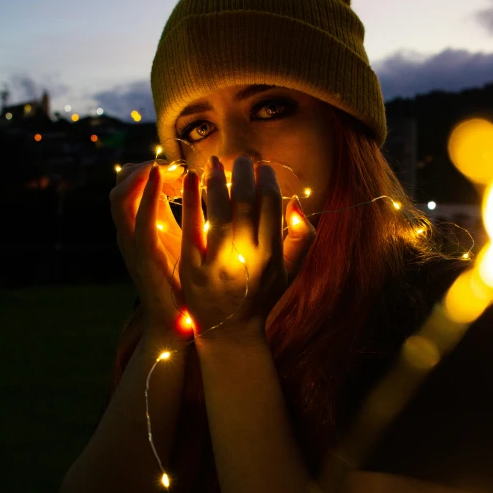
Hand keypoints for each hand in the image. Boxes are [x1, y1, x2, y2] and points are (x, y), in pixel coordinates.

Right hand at [110, 160, 190, 337]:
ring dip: (141, 175)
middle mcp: (128, 234)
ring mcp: (131, 246)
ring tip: (165, 166)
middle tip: (172, 163)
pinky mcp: (143, 257)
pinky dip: (148, 194)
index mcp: (136, 230)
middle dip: (142, 167)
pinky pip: (138, 219)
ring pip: (120, 197)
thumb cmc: (183, 283)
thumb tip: (193, 184)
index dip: (148, 169)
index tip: (177, 165)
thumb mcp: (180, 241)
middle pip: (120, 187)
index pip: (129, 187)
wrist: (177, 323)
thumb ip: (179, 215)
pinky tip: (164, 178)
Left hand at [178, 155, 315, 343]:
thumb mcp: (289, 271)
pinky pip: (191, 227)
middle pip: (244, 202)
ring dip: (216, 181)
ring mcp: (218, 262)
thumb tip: (296, 201)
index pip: (270, 205)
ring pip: (218, 211)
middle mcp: (246, 257)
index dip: (266, 180)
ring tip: (214, 164)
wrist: (229, 333)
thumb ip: (303, 237)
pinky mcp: (193, 268)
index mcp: (271, 255)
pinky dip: (191, 199)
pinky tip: (190, 179)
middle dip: (242, 173)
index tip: (261, 166)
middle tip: (238, 158)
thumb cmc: (260, 298)